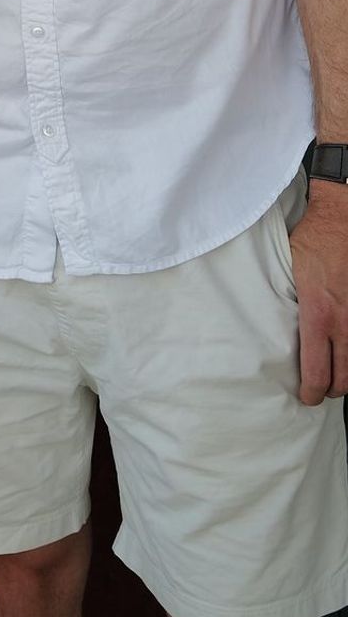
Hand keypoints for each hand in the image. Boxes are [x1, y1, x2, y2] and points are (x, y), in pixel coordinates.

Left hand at [290, 180, 347, 402]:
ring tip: (336, 376)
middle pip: (344, 379)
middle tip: (321, 390)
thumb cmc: (311, 243)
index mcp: (316, 315)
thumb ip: (288, 305)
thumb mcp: (288, 275)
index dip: (311, 392)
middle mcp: (343, 322)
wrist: (341, 220)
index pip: (317, 371)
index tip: (306, 397)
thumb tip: (276, 326)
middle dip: (331, 390)